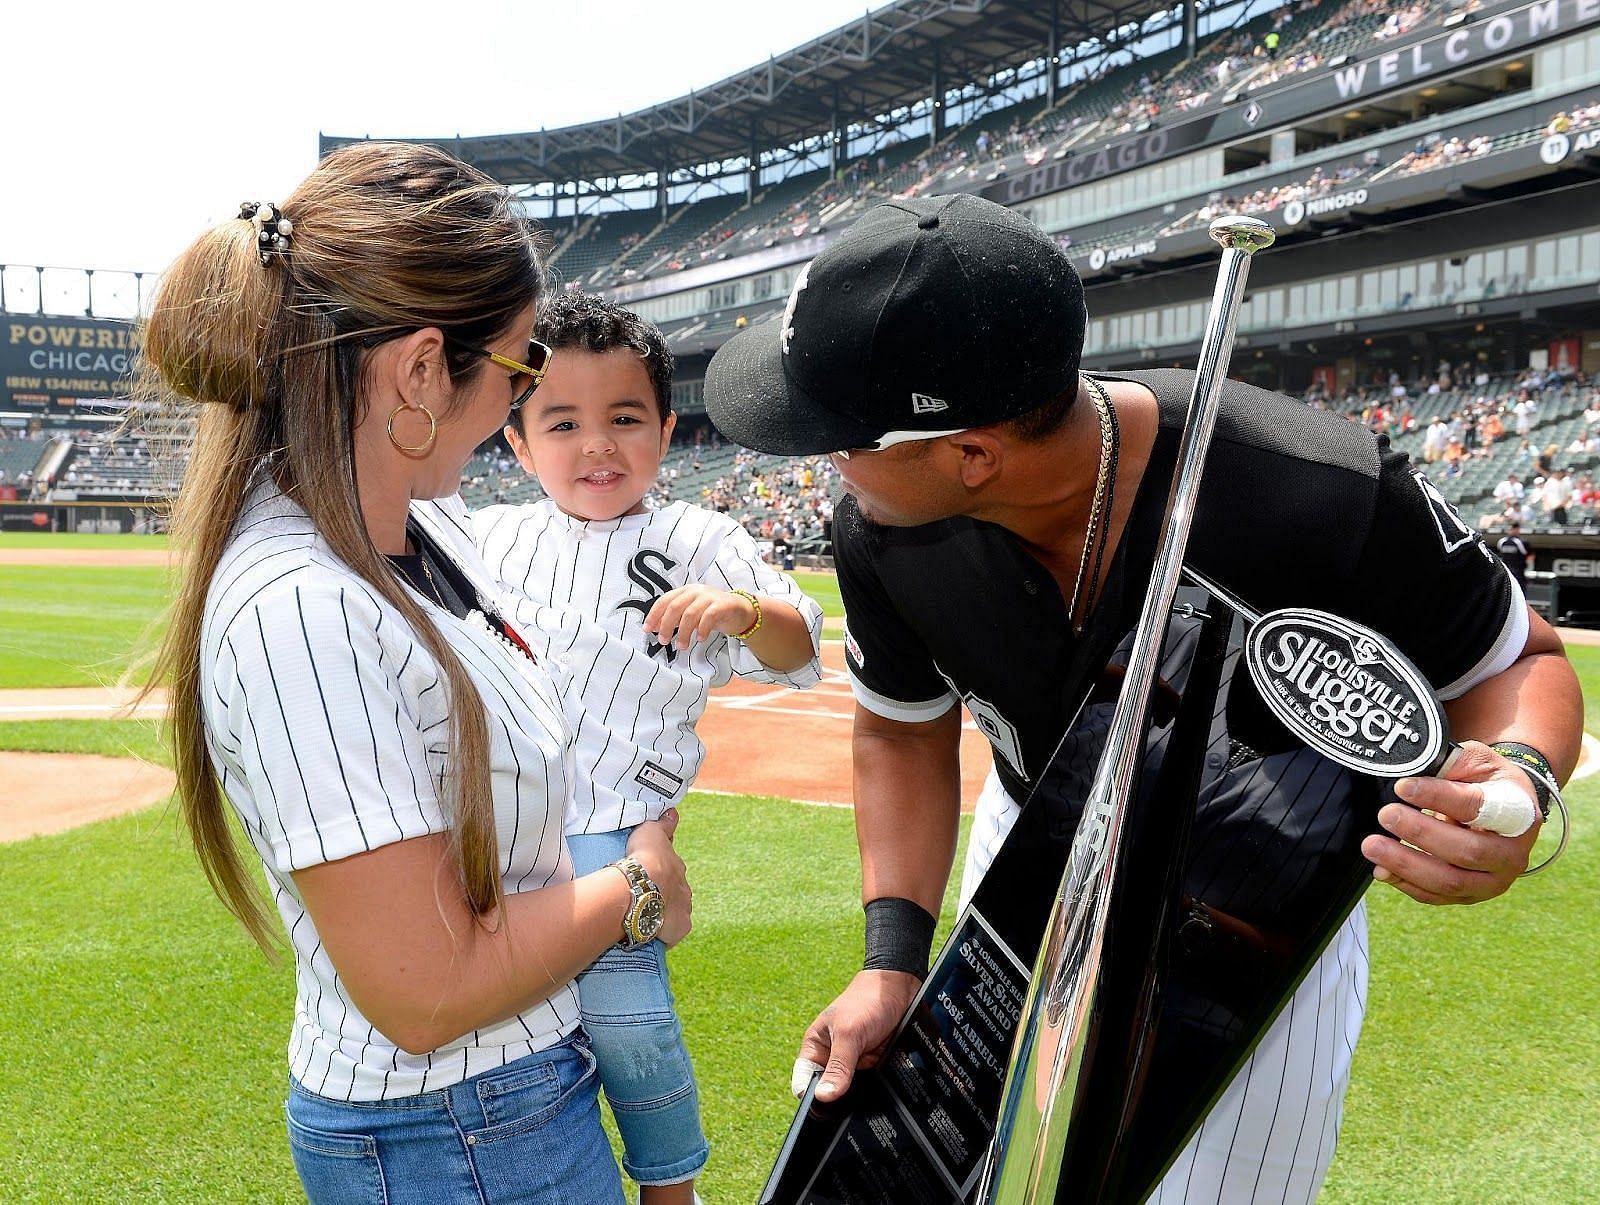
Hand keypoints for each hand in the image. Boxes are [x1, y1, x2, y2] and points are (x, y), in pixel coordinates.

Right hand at [626, 811, 691, 946]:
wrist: (643, 885)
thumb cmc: (644, 856)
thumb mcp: (651, 831)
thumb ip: (663, 824)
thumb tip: (673, 812)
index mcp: (677, 867)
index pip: (671, 870)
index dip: (659, 872)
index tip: (648, 875)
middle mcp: (685, 888)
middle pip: (675, 892)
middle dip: (663, 894)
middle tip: (643, 896)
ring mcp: (684, 909)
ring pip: (674, 912)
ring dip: (663, 913)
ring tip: (643, 915)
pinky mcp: (680, 929)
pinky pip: (672, 933)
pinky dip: (663, 933)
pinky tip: (650, 933)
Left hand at [644, 584, 757, 650]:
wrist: (741, 610)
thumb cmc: (713, 612)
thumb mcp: (692, 613)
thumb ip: (676, 618)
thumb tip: (657, 628)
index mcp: (685, 591)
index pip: (665, 600)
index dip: (654, 615)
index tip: (648, 629)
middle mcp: (696, 591)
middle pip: (675, 607)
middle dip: (666, 625)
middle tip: (663, 641)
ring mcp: (709, 597)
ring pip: (690, 613)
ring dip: (683, 632)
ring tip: (681, 646)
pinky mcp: (723, 604)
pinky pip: (709, 616)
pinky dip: (702, 629)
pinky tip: (700, 639)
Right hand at [795, 969, 921, 1102]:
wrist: (900, 989)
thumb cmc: (866, 1001)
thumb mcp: (849, 1034)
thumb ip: (838, 1066)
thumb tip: (823, 1097)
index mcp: (816, 1048)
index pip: (805, 1082)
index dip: (810, 1098)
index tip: (822, 1111)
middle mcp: (833, 1058)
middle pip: (830, 1091)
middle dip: (838, 1101)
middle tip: (847, 1108)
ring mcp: (855, 1064)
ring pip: (852, 1092)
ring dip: (859, 1096)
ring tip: (866, 1093)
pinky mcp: (874, 1067)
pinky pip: (872, 1087)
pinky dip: (877, 1089)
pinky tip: (882, 1089)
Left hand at [1360, 741, 1540, 904]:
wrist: (1505, 812)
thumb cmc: (1488, 783)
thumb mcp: (1477, 762)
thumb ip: (1450, 764)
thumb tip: (1410, 773)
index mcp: (1518, 814)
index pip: (1477, 807)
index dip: (1438, 797)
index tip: (1402, 787)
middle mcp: (1512, 854)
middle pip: (1467, 852)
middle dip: (1420, 834)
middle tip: (1385, 815)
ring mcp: (1493, 880)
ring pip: (1450, 881)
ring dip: (1406, 864)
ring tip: (1372, 845)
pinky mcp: (1470, 895)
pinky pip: (1436, 896)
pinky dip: (1405, 884)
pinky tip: (1382, 869)